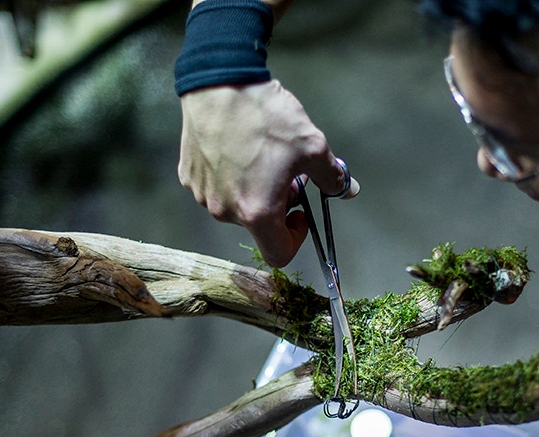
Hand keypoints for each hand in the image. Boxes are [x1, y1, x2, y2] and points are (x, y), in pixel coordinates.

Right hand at [178, 79, 358, 266]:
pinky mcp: (189, 177)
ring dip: (254, 190)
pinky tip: (238, 148)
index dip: (296, 238)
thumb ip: (332, 177)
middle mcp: (225, 211)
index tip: (301, 213)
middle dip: (279, 204)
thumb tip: (349, 190)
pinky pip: (216, 188)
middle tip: (288, 172)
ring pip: (237, 205)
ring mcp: (203, 195)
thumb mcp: (312, 145)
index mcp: (257, 212)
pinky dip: (232, 177)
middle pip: (258, 224)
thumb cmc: (266, 116)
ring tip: (263, 155)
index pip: (278, 253)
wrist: (220, 80)